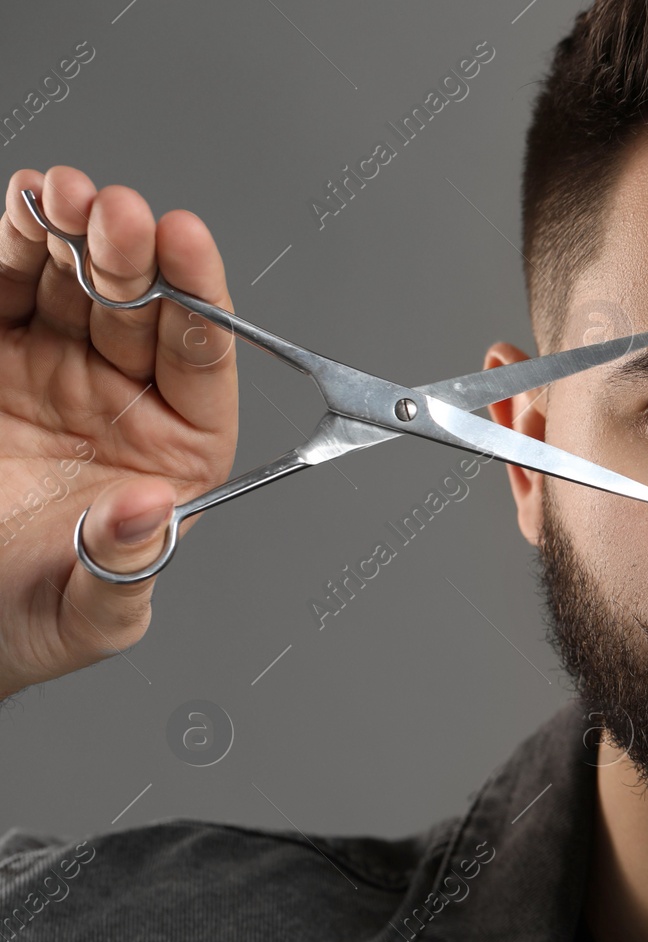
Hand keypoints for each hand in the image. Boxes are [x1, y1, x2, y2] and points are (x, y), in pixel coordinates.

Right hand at [0, 166, 237, 698]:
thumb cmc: (31, 614)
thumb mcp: (89, 612)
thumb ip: (124, 564)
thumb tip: (152, 511)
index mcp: (175, 449)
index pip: (199, 360)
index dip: (197, 298)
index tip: (185, 241)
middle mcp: (123, 398)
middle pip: (139, 308)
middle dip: (131, 253)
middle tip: (117, 210)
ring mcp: (55, 367)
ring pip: (73, 283)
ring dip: (69, 232)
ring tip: (61, 192)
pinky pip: (5, 287)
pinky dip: (10, 243)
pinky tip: (22, 205)